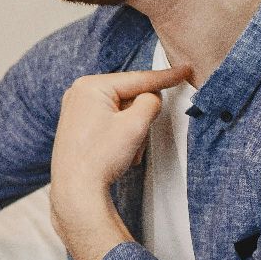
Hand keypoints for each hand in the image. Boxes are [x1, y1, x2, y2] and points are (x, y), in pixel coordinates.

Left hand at [50, 64, 191, 195]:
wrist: (76, 190)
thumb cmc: (100, 157)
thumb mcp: (135, 125)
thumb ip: (150, 102)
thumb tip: (150, 97)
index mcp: (90, 86)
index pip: (137, 78)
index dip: (165, 77)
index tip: (184, 69)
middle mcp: (78, 93)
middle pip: (128, 96)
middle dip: (141, 117)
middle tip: (138, 138)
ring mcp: (76, 109)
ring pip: (120, 111)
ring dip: (132, 130)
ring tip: (126, 151)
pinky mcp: (77, 126)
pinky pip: (108, 121)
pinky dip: (120, 135)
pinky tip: (117, 153)